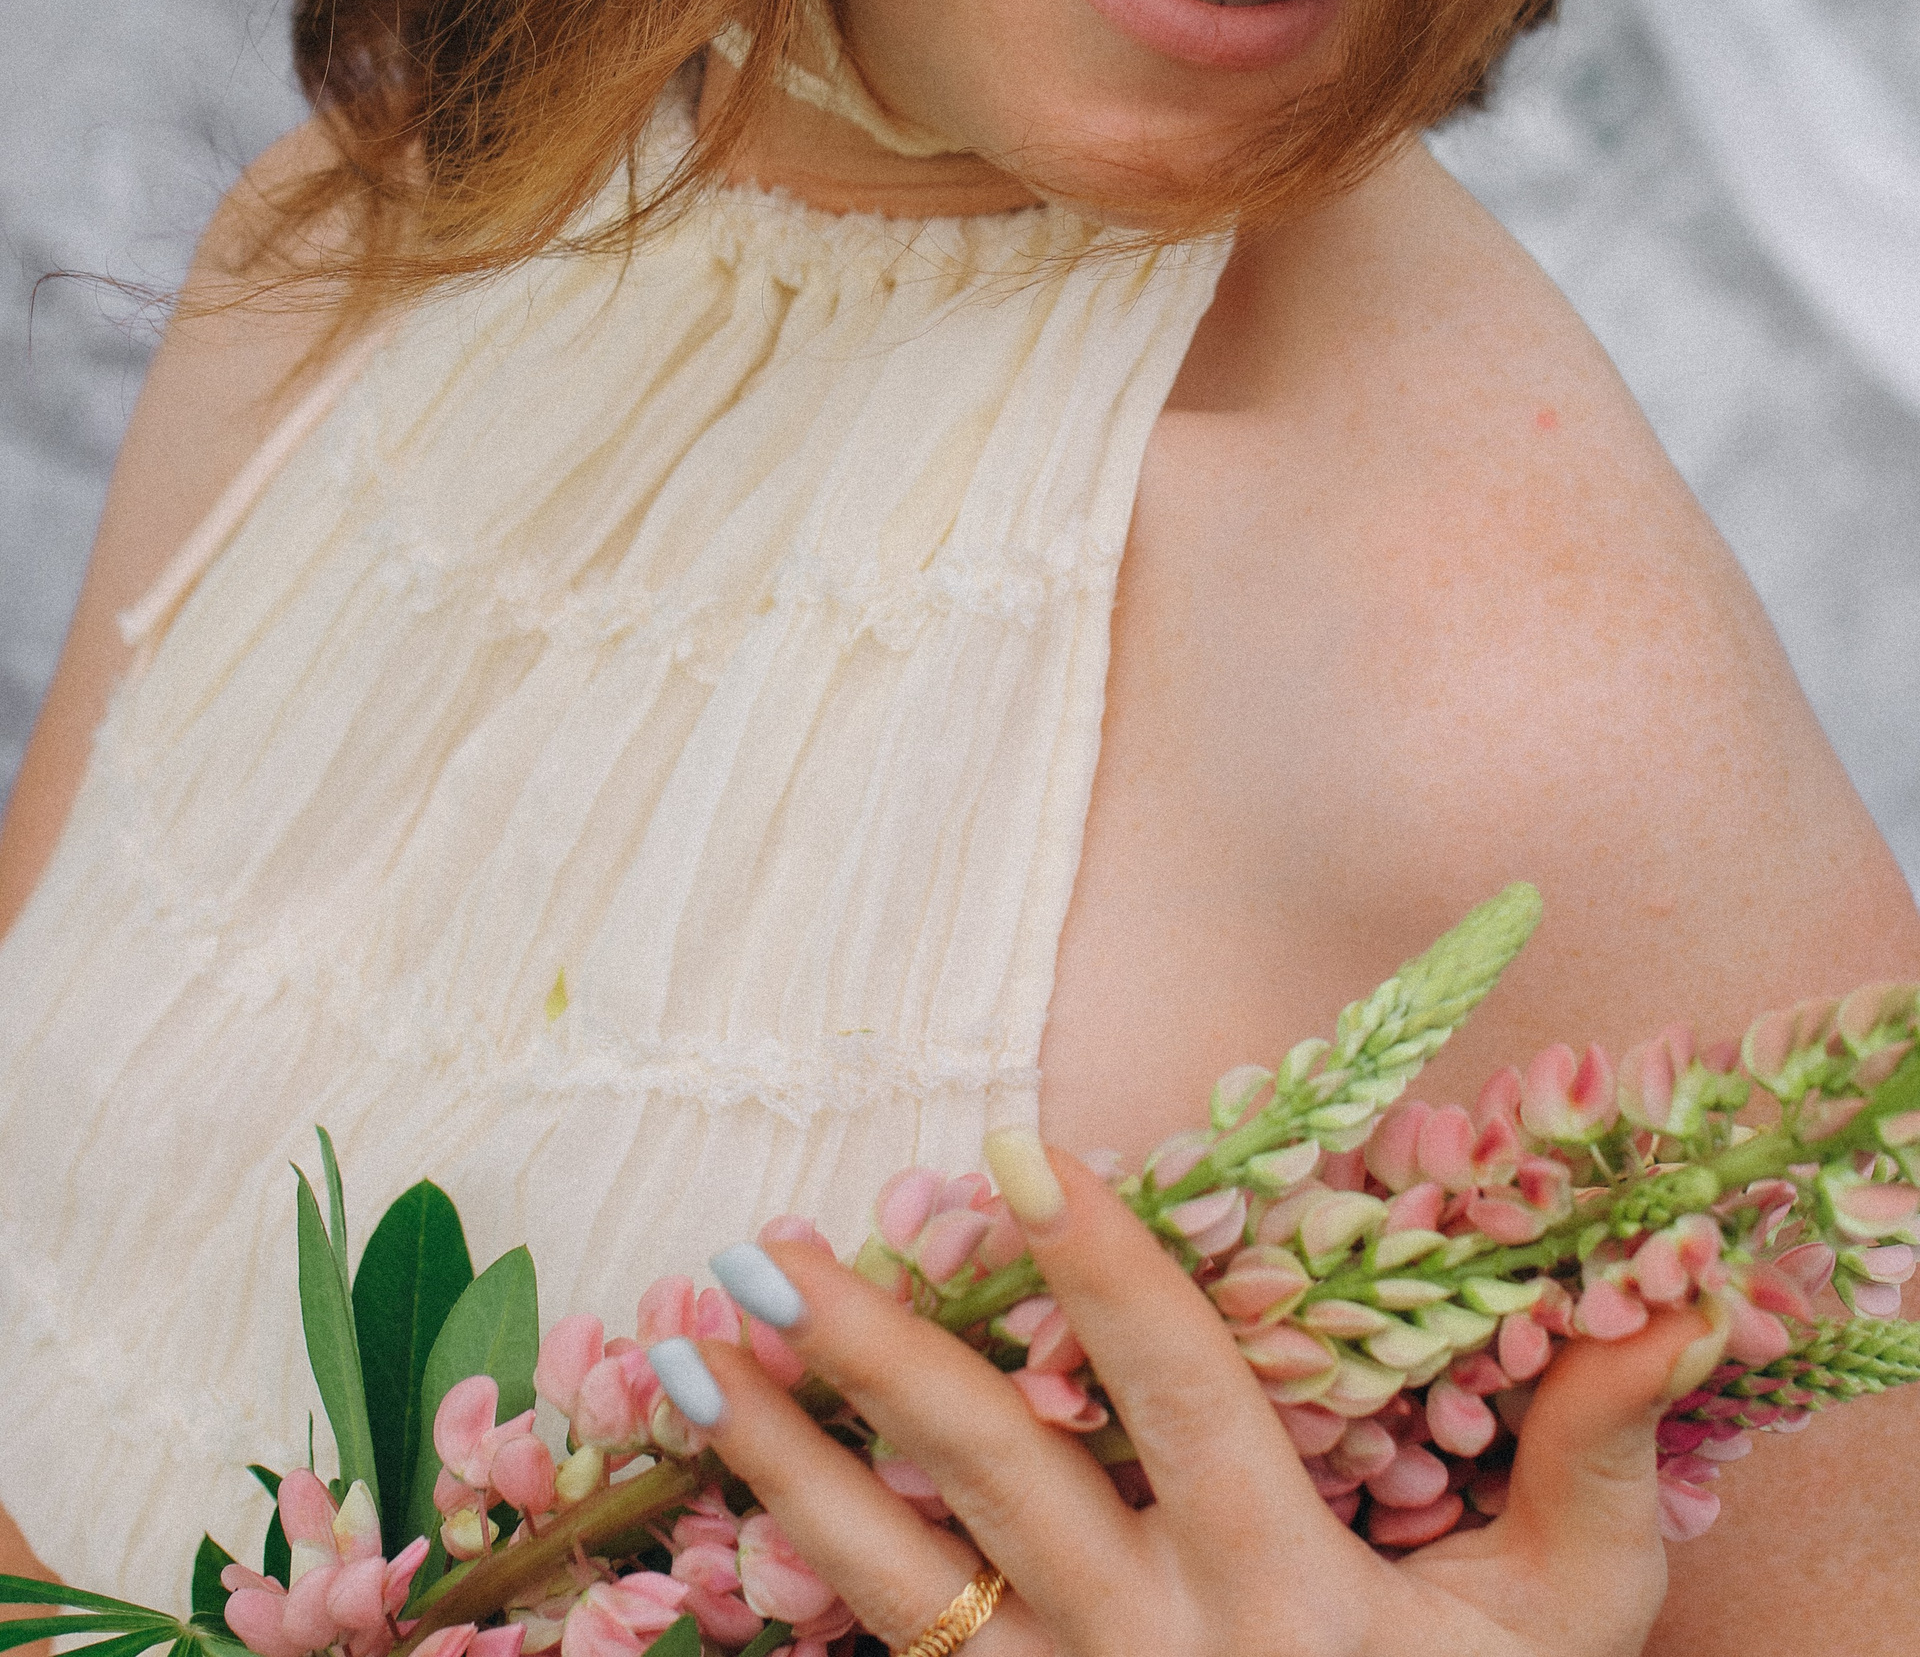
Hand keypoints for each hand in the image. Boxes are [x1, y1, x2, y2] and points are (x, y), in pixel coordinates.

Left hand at [651, 1143, 1724, 1656]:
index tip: (1023, 1145)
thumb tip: (1664, 1302)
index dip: (1105, 1261)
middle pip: (991, 1470)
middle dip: (874, 1350)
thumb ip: (1595, 1465)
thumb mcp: (1566, 1630)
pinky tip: (715, 1497)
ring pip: (888, 1576)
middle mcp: (1149, 1639)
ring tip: (682, 1351)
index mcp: (1282, 1585)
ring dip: (777, 1454)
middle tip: (767, 1245)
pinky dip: (786, 1578)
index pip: (1178, 1389)